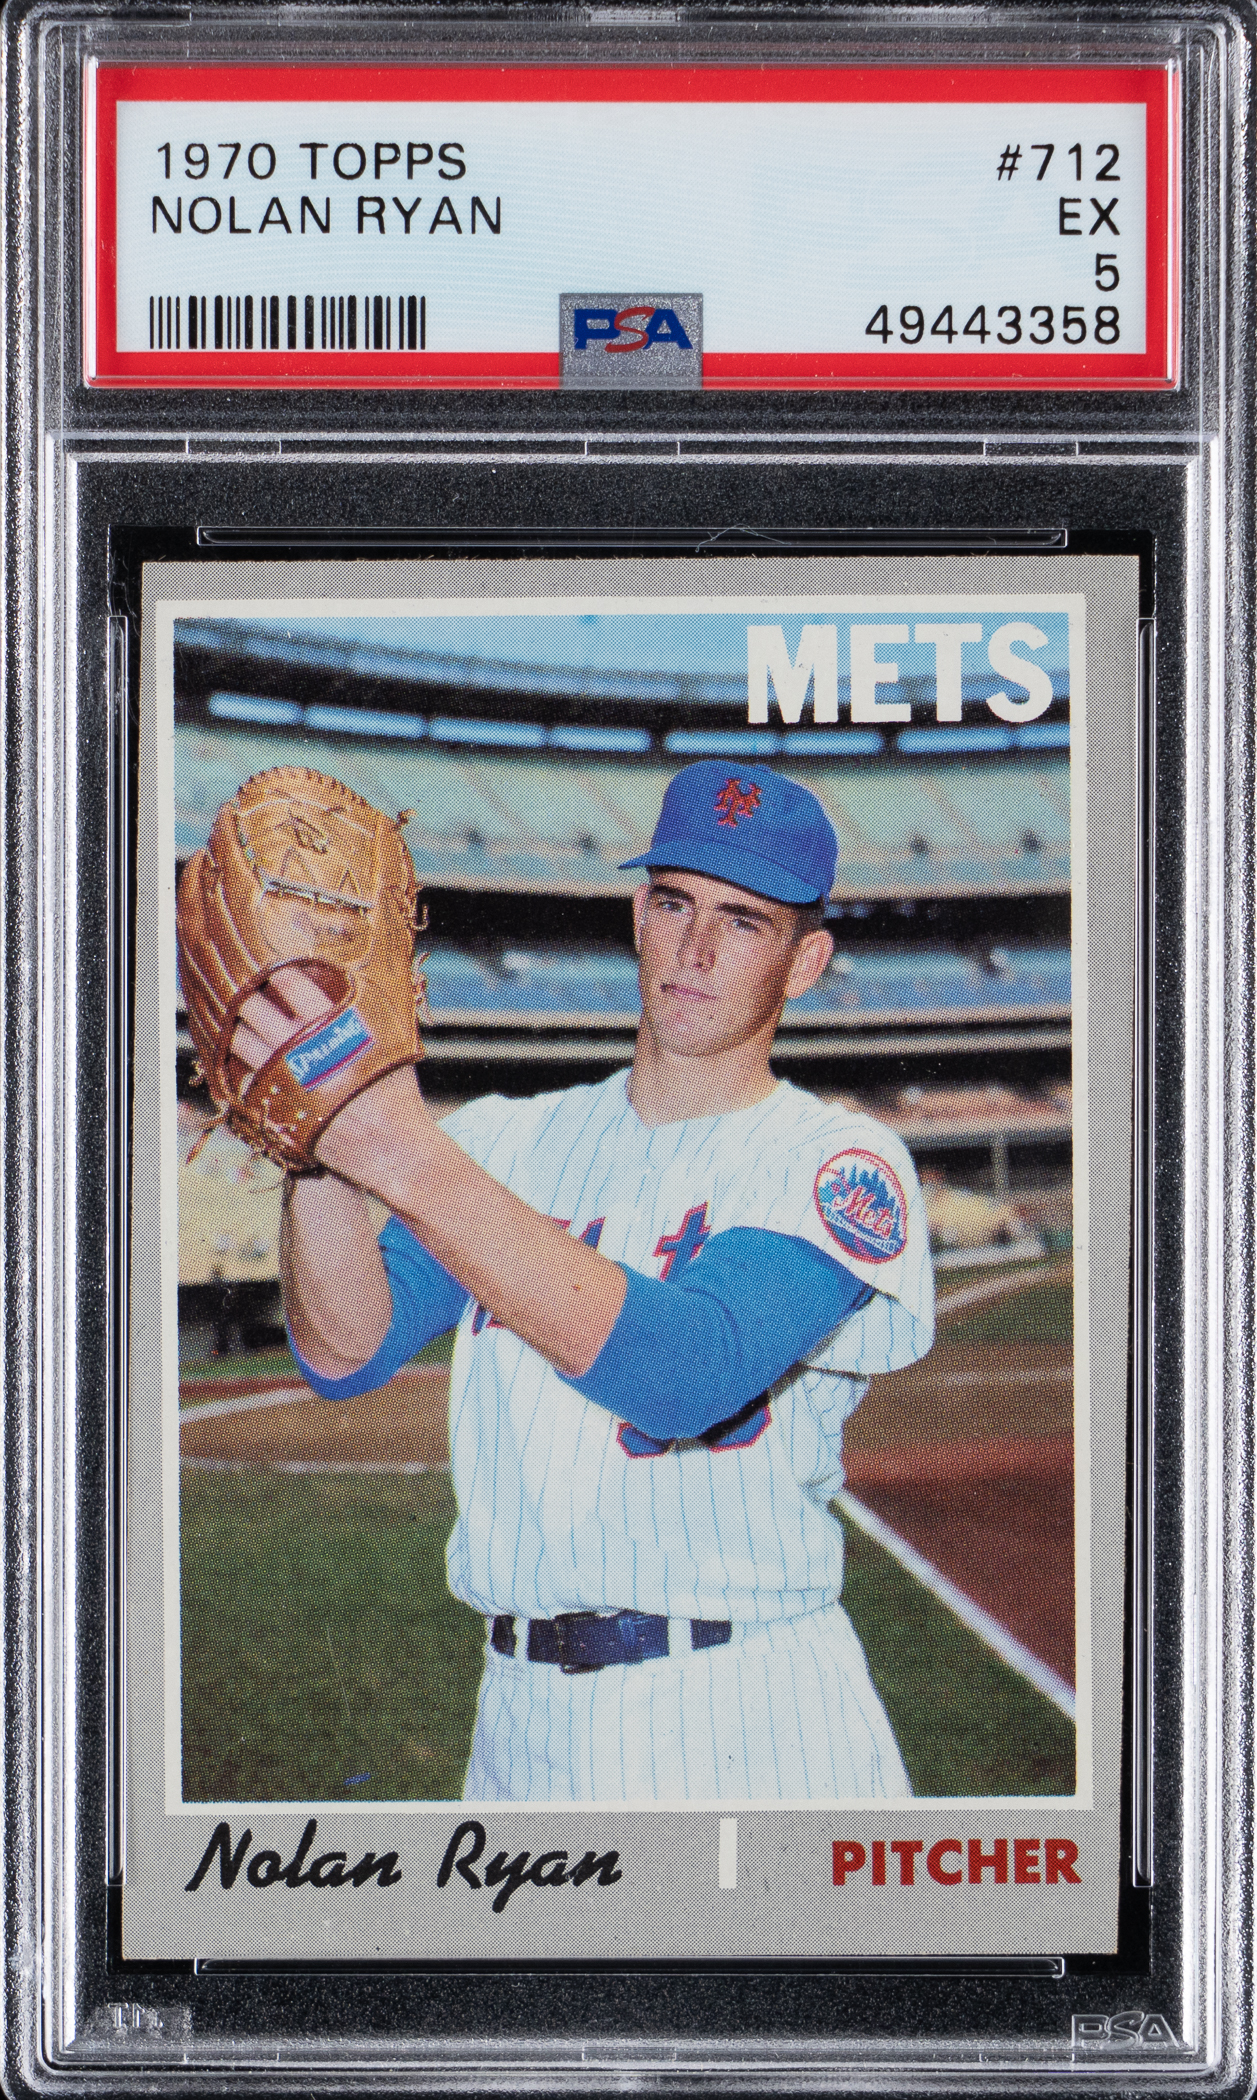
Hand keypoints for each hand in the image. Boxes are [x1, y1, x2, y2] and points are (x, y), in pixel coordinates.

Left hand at [232, 967, 434, 1186]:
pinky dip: (241, 1065)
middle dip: (252, 998)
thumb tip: (355, 984)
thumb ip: (368, 1011)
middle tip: (255, 998)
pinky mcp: (272, 1105)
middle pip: (255, 1007)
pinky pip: (240, 1076)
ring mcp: (283, 1077)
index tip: (277, 974)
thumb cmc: (396, 1094)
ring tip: (248, 1028)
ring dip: (241, 1030)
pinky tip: (249, 1061)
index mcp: (332, 1024)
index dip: (279, 974)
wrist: (390, 1147)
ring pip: (241, 1040)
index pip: (290, 982)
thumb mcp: (392, 1042)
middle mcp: (302, 1046)